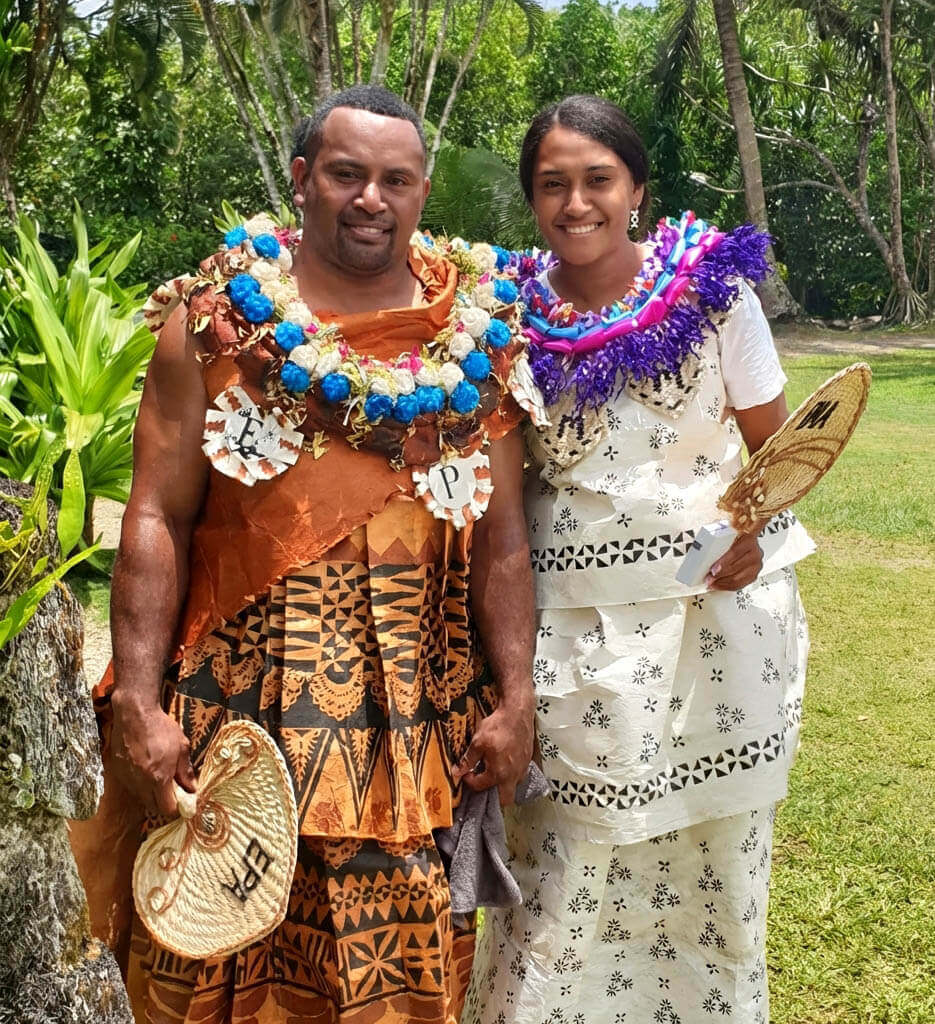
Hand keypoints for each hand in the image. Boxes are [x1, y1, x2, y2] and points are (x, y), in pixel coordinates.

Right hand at [109, 692, 195, 816]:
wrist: (134, 715)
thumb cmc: (161, 729)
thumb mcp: (181, 747)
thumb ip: (185, 771)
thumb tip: (192, 788)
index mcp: (158, 778)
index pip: (166, 808)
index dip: (176, 809)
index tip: (182, 803)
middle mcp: (140, 783)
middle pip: (152, 807)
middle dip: (163, 804)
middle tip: (172, 792)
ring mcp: (127, 778)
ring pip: (141, 797)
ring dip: (151, 794)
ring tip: (159, 777)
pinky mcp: (118, 772)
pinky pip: (131, 786)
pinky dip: (140, 784)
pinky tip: (146, 769)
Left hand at [453, 696, 534, 806]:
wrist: (517, 713)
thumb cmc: (498, 726)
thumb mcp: (478, 742)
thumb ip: (468, 760)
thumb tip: (457, 772)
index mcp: (499, 773)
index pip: (480, 786)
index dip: (469, 781)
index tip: (466, 772)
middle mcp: (513, 776)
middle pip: (505, 799)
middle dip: (494, 797)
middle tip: (483, 784)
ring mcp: (522, 769)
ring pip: (513, 786)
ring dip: (503, 784)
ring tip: (493, 772)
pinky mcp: (527, 761)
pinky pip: (519, 775)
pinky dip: (510, 774)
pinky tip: (503, 763)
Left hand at [706, 531, 762, 590]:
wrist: (742, 539)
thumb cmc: (730, 536)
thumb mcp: (723, 532)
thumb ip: (716, 539)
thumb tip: (702, 548)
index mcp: (748, 538)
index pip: (735, 553)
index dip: (723, 563)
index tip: (713, 570)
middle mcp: (755, 551)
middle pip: (736, 567)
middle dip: (719, 575)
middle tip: (708, 578)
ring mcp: (756, 564)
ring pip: (738, 579)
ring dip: (722, 583)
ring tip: (711, 583)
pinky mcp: (754, 574)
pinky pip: (740, 584)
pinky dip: (727, 586)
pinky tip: (719, 585)